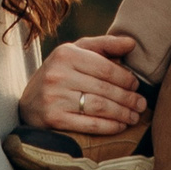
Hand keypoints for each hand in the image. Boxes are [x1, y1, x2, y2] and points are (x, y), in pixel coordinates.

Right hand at [21, 35, 146, 135]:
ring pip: (99, 106)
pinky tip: (120, 126)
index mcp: (66, 54)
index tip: (136, 86)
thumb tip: (132, 43)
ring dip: (122, 113)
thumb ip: (104, 45)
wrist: (29, 102)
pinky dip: (109, 126)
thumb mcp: (77, 53)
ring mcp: (54, 97)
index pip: (106, 68)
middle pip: (104, 89)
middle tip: (141, 104)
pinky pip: (89, 124)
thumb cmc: (61, 74)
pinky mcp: (54, 119)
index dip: (126, 78)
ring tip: (134, 116)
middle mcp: (58, 74)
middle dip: (128, 98)